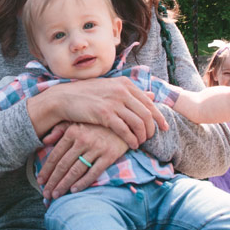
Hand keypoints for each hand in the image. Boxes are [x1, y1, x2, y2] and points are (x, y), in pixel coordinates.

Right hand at [32, 77, 167, 148]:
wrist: (65, 98)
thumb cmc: (88, 94)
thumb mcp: (111, 88)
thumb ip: (132, 92)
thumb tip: (152, 94)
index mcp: (125, 84)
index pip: (150, 102)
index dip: (159, 116)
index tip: (164, 127)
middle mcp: (122, 91)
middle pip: (147, 113)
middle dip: (152, 128)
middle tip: (151, 138)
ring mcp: (114, 102)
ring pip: (138, 123)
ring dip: (142, 136)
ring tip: (140, 142)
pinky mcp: (105, 114)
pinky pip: (125, 130)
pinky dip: (132, 139)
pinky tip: (132, 145)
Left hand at [37, 123, 129, 198]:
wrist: (123, 122)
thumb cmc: (96, 124)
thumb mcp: (76, 121)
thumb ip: (59, 130)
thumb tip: (44, 141)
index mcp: (72, 132)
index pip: (56, 154)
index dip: (46, 169)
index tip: (40, 180)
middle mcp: (83, 140)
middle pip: (64, 165)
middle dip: (53, 181)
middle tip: (46, 193)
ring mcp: (96, 148)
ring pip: (76, 170)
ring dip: (64, 184)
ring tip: (56, 194)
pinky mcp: (109, 155)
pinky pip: (94, 172)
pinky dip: (83, 182)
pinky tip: (74, 190)